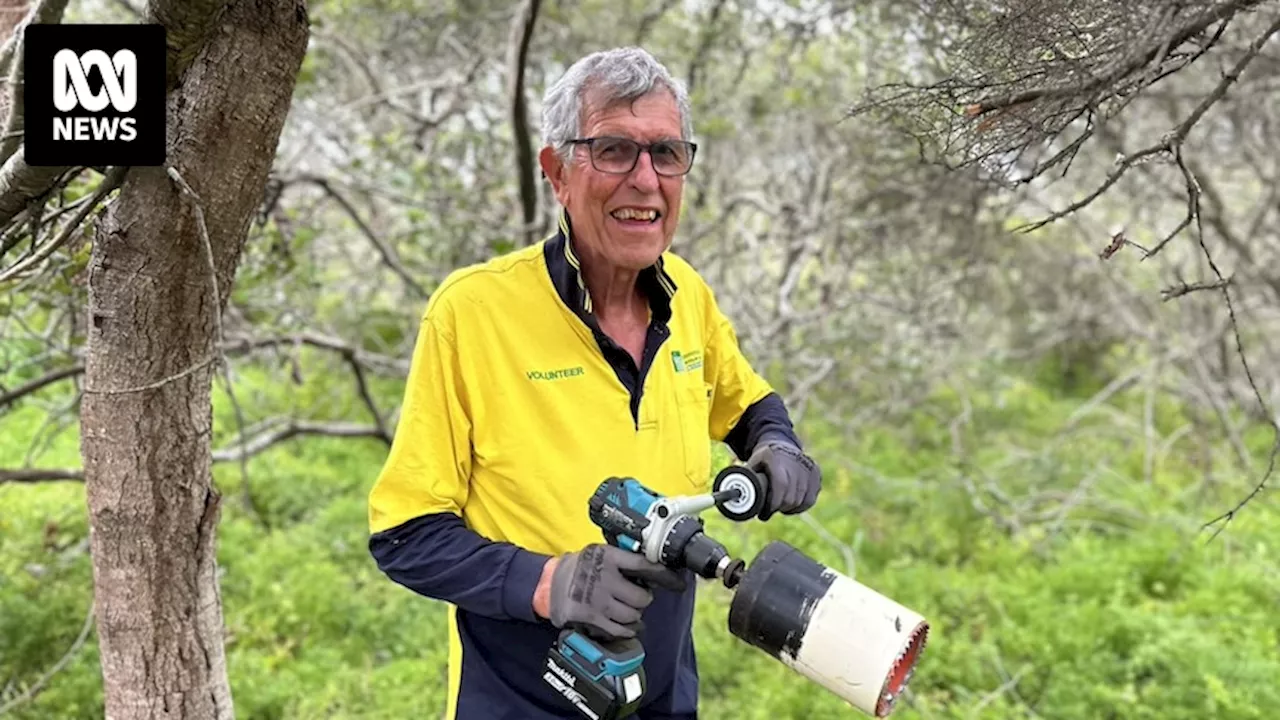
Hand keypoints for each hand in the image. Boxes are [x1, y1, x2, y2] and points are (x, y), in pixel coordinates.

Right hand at [546, 544, 686, 639]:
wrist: (549, 584)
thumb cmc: (580, 567)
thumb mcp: (600, 553)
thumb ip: (624, 560)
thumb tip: (656, 573)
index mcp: (608, 556)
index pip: (644, 566)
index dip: (665, 575)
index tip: (678, 583)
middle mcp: (604, 577)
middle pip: (642, 597)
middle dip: (643, 600)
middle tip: (636, 598)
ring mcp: (596, 599)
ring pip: (632, 615)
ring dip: (634, 616)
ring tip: (625, 610)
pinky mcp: (590, 618)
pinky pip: (619, 630)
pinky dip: (625, 630)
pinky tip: (622, 625)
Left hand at [747, 439, 821, 519]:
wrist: (781, 443)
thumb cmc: (763, 458)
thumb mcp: (751, 464)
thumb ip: (745, 479)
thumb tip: (732, 497)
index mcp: (777, 458)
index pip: (781, 485)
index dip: (773, 504)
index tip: (764, 514)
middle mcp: (795, 461)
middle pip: (791, 497)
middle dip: (779, 508)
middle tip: (770, 511)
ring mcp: (808, 467)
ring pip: (802, 500)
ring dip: (790, 509)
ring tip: (779, 507)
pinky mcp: (816, 473)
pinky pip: (811, 498)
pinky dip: (801, 506)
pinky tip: (792, 506)